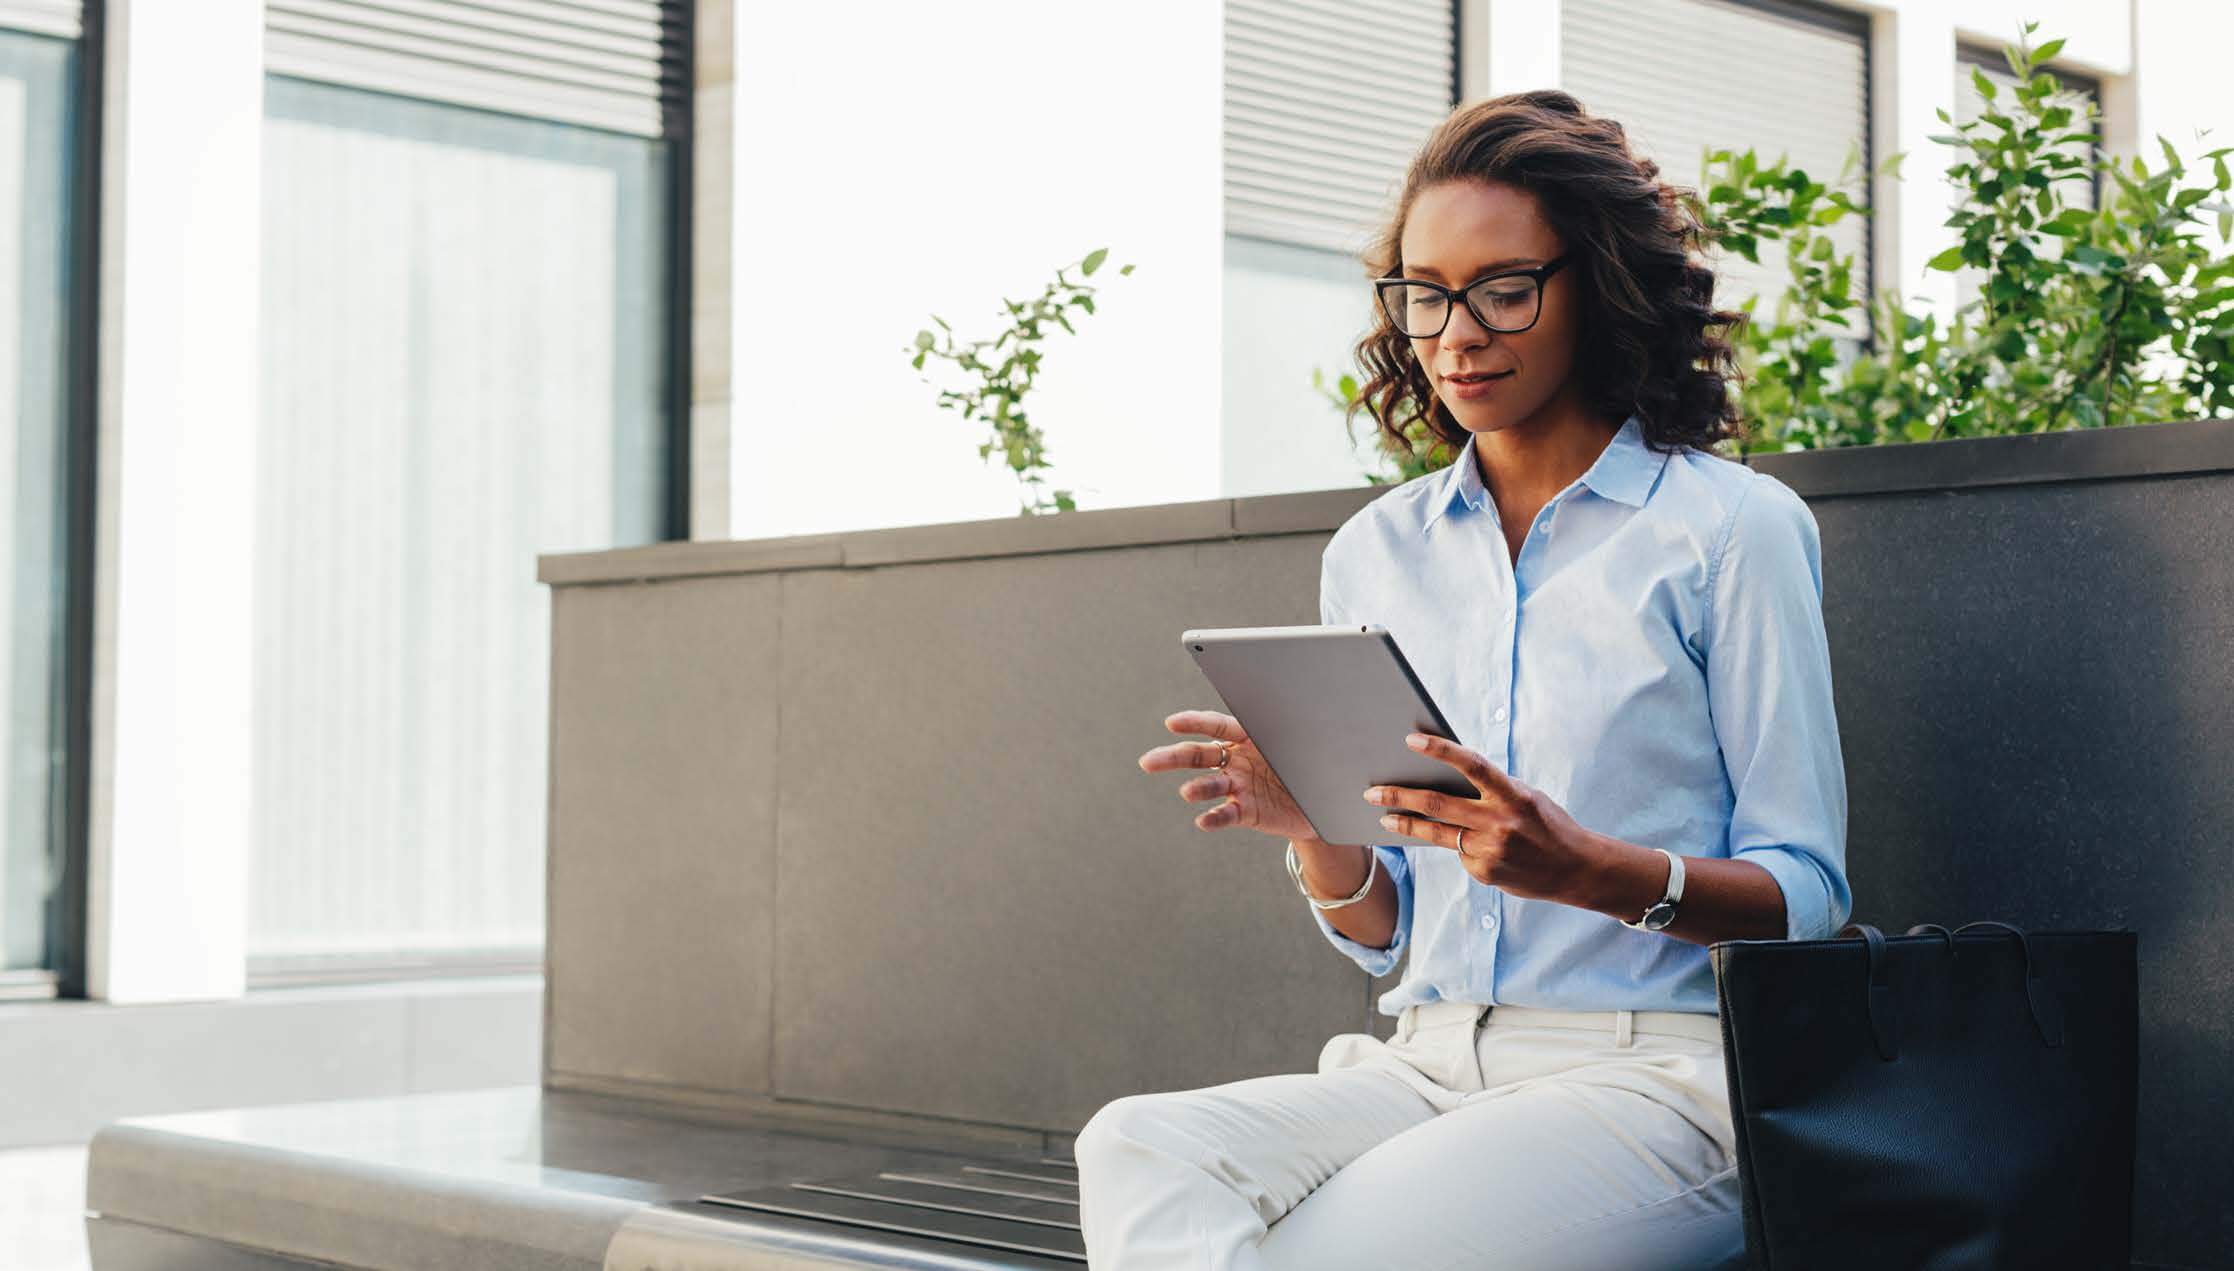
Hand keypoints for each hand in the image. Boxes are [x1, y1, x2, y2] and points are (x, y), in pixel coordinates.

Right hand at [1138, 709, 1318, 842]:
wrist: (1323, 802)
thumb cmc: (1313, 763)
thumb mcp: (1313, 741)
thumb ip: (1307, 730)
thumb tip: (1315, 715)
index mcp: (1248, 735)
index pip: (1217, 725)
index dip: (1194, 722)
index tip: (1172, 723)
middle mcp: (1237, 760)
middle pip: (1198, 755)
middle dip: (1172, 757)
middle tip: (1148, 762)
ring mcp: (1238, 786)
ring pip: (1209, 785)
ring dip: (1197, 788)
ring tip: (1188, 793)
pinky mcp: (1245, 812)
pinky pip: (1225, 814)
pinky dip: (1214, 817)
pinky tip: (1204, 820)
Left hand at [1363, 732, 1608, 902]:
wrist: (1577, 870)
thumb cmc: (1548, 824)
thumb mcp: (1526, 797)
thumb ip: (1491, 790)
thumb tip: (1446, 778)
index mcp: (1513, 796)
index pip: (1472, 766)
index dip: (1441, 751)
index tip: (1411, 740)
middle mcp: (1499, 823)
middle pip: (1438, 804)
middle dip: (1399, 796)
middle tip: (1371, 790)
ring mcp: (1490, 851)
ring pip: (1436, 834)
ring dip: (1405, 824)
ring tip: (1384, 816)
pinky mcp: (1484, 873)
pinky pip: (1459, 853)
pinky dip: (1457, 844)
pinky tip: (1467, 844)